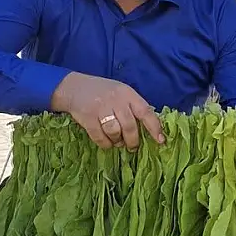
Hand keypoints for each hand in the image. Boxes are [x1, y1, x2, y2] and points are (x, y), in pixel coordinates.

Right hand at [49, 72, 164, 150]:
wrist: (74, 88)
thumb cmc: (102, 92)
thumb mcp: (120, 92)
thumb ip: (133, 106)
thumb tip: (148, 128)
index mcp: (127, 93)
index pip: (145, 111)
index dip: (154, 127)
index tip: (161, 140)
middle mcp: (116, 100)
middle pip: (130, 126)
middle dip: (133, 141)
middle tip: (133, 147)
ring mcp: (101, 108)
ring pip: (115, 133)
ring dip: (118, 142)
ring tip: (118, 142)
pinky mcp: (88, 118)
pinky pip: (100, 138)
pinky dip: (106, 144)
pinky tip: (107, 142)